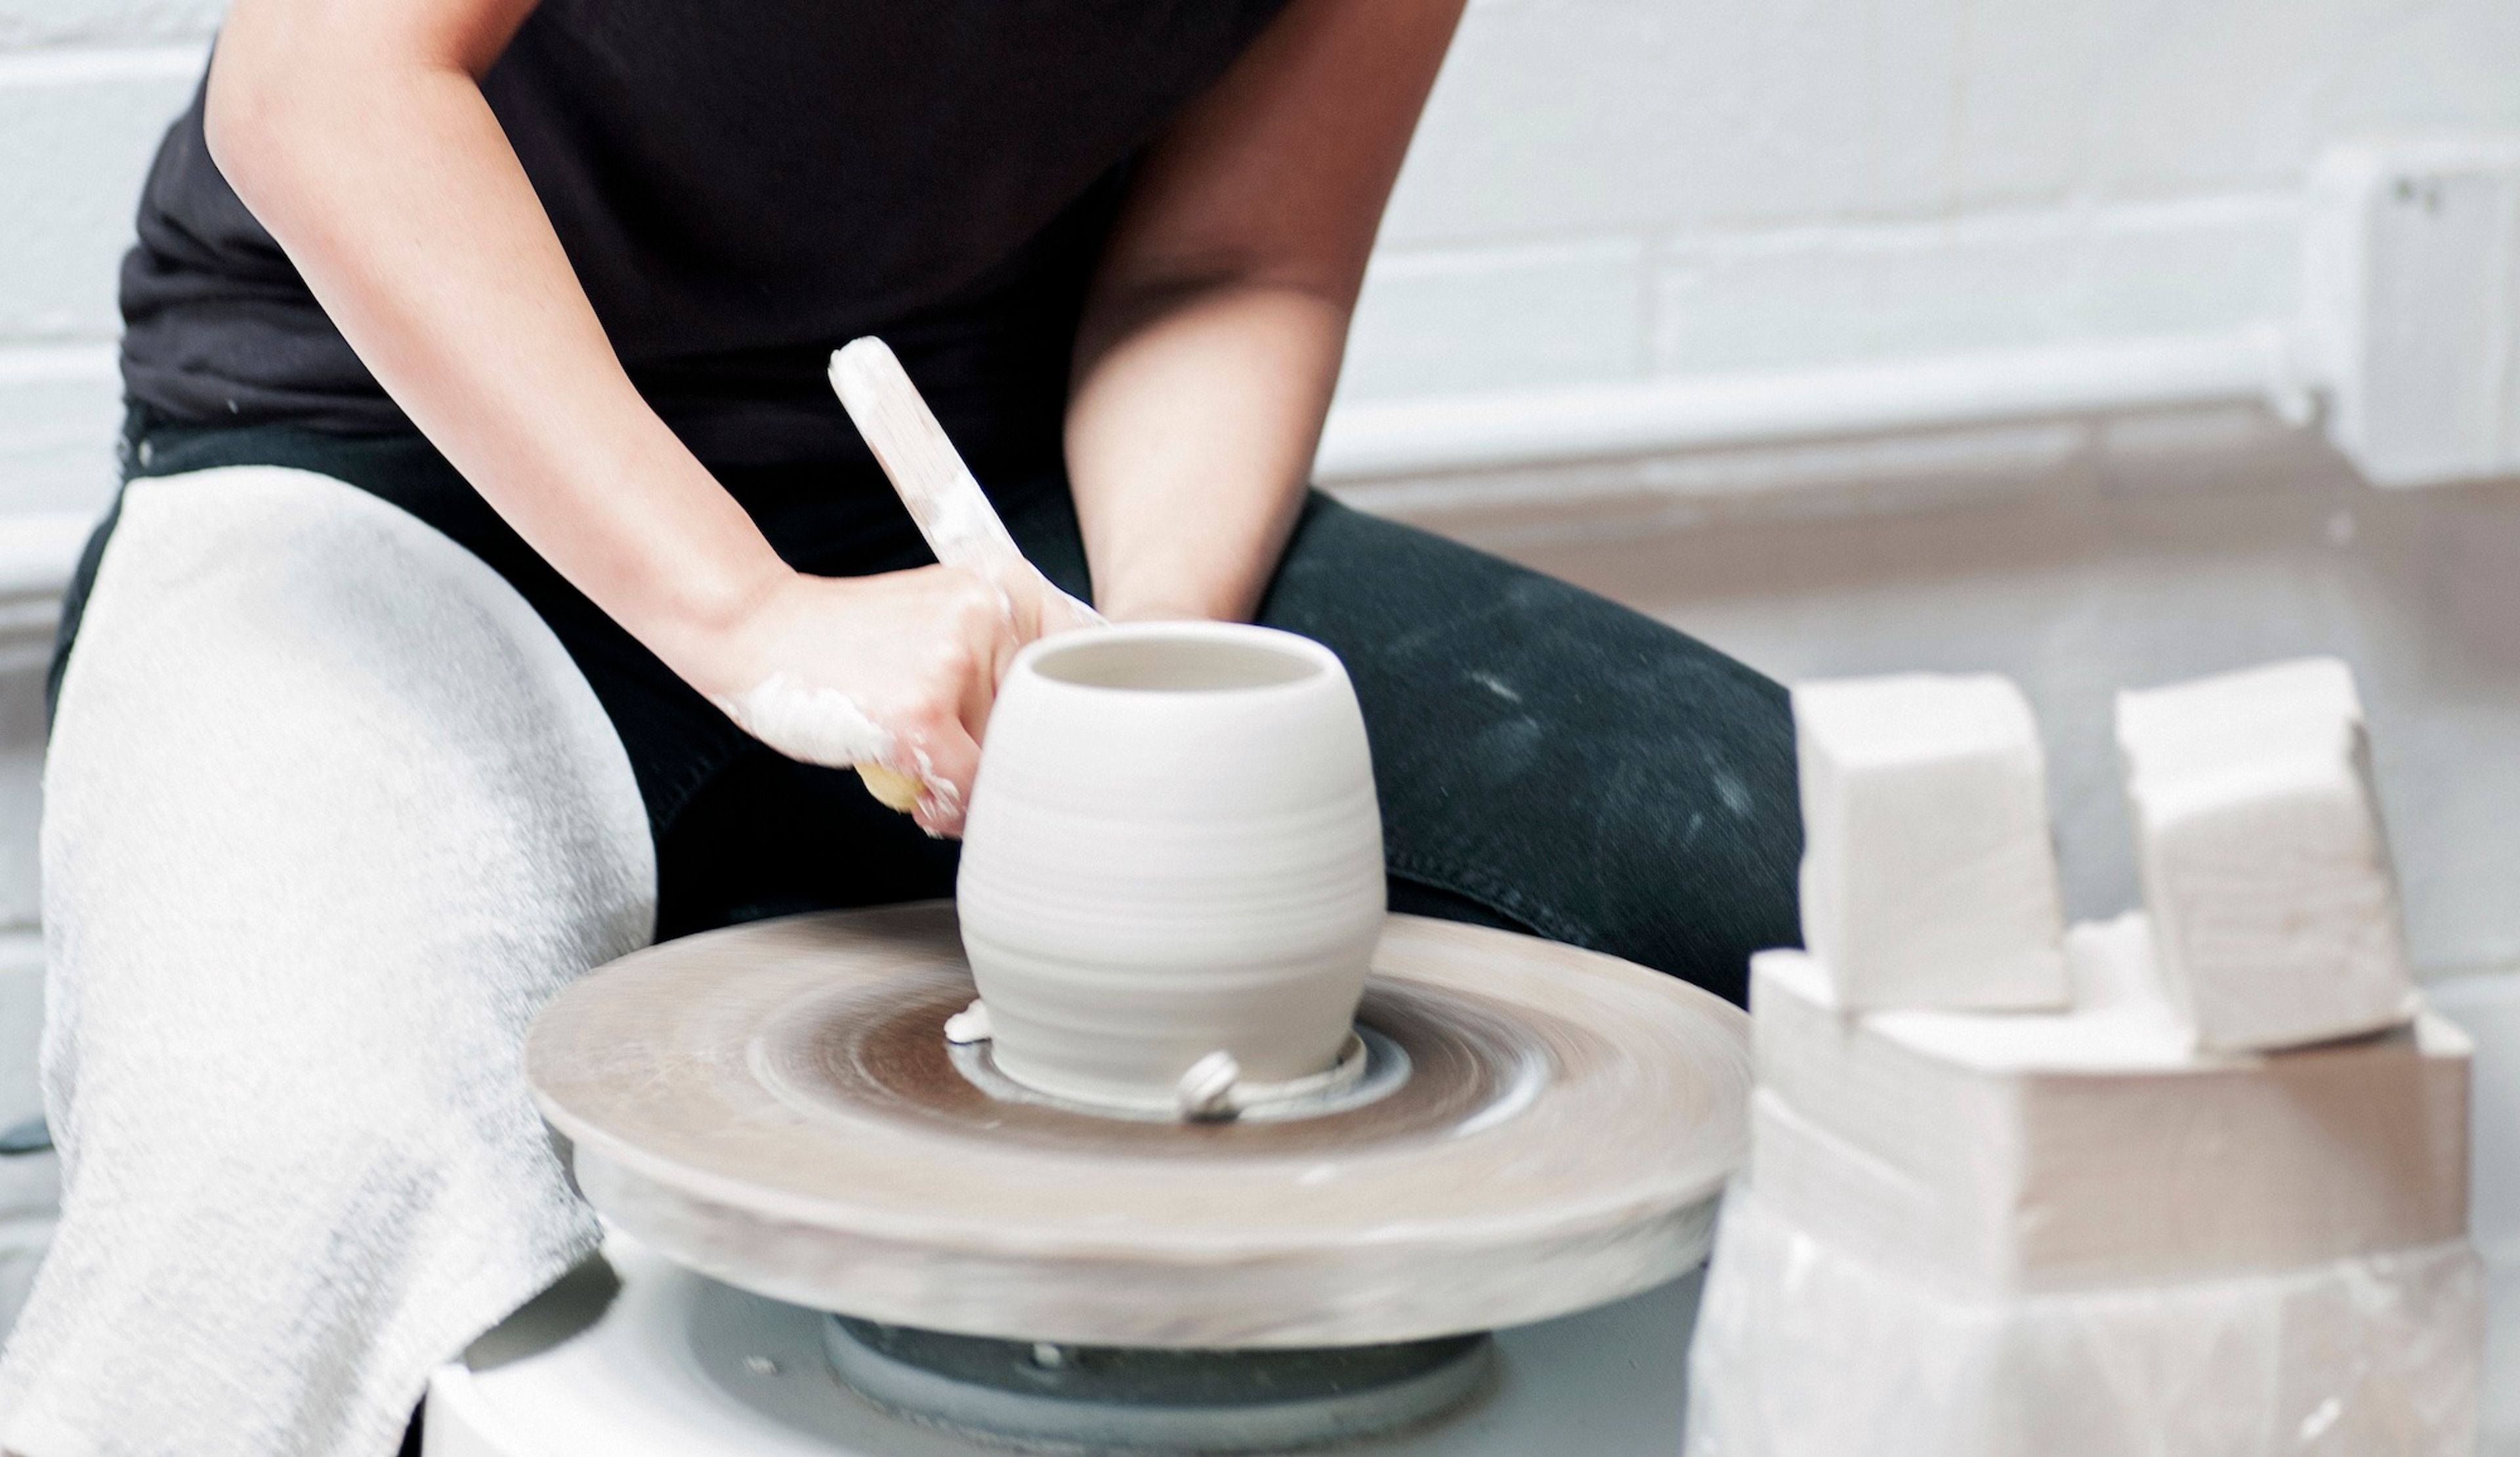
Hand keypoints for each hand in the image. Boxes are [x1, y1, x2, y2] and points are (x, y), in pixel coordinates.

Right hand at [698, 562, 1090, 835]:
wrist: (761, 631)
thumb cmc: (851, 641)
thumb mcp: (944, 622)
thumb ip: (1004, 663)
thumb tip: (1070, 738)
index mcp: (1009, 586)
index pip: (1090, 662)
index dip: (1081, 719)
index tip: (1066, 748)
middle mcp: (993, 613)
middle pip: (1049, 723)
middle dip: (1012, 763)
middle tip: (968, 772)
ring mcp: (958, 660)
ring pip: (1009, 759)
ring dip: (975, 790)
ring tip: (932, 779)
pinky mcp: (923, 710)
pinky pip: (970, 787)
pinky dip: (949, 810)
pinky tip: (922, 799)